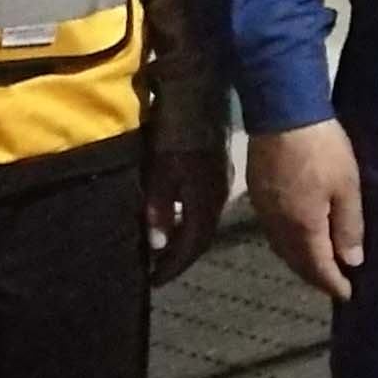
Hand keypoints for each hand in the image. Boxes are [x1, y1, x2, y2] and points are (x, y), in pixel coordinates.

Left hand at [144, 143, 231, 283]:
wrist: (198, 95)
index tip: (154, 282)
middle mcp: (219, 197)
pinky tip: (177, 220)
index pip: (192, 246)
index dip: (174, 266)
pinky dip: (190, 221)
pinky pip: (206, 207)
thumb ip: (160, 210)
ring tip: (164, 250)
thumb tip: (158, 245)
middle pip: (201, 238)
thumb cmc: (174, 133)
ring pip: (204, 222)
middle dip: (180, 257)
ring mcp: (222, 182)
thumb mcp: (160, 173)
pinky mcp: (218, 171)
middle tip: (157, 271)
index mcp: (206, 201)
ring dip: (185, 240)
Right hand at [249, 120, 365, 301]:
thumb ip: (349, 226)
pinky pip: (273, 231)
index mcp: (302, 229)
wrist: (281, 113)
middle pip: (296, 262)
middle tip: (334, 283)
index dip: (333, 283)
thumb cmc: (323, 150)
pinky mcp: (257, 194)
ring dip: (300, 261)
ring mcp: (263, 211)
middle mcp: (278, 227)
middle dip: (316, 276)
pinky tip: (298, 236)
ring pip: (282, 248)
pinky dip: (289, 242)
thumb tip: (351, 262)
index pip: (318, 268)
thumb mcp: (347, 187)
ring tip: (318, 264)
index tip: (348, 295)